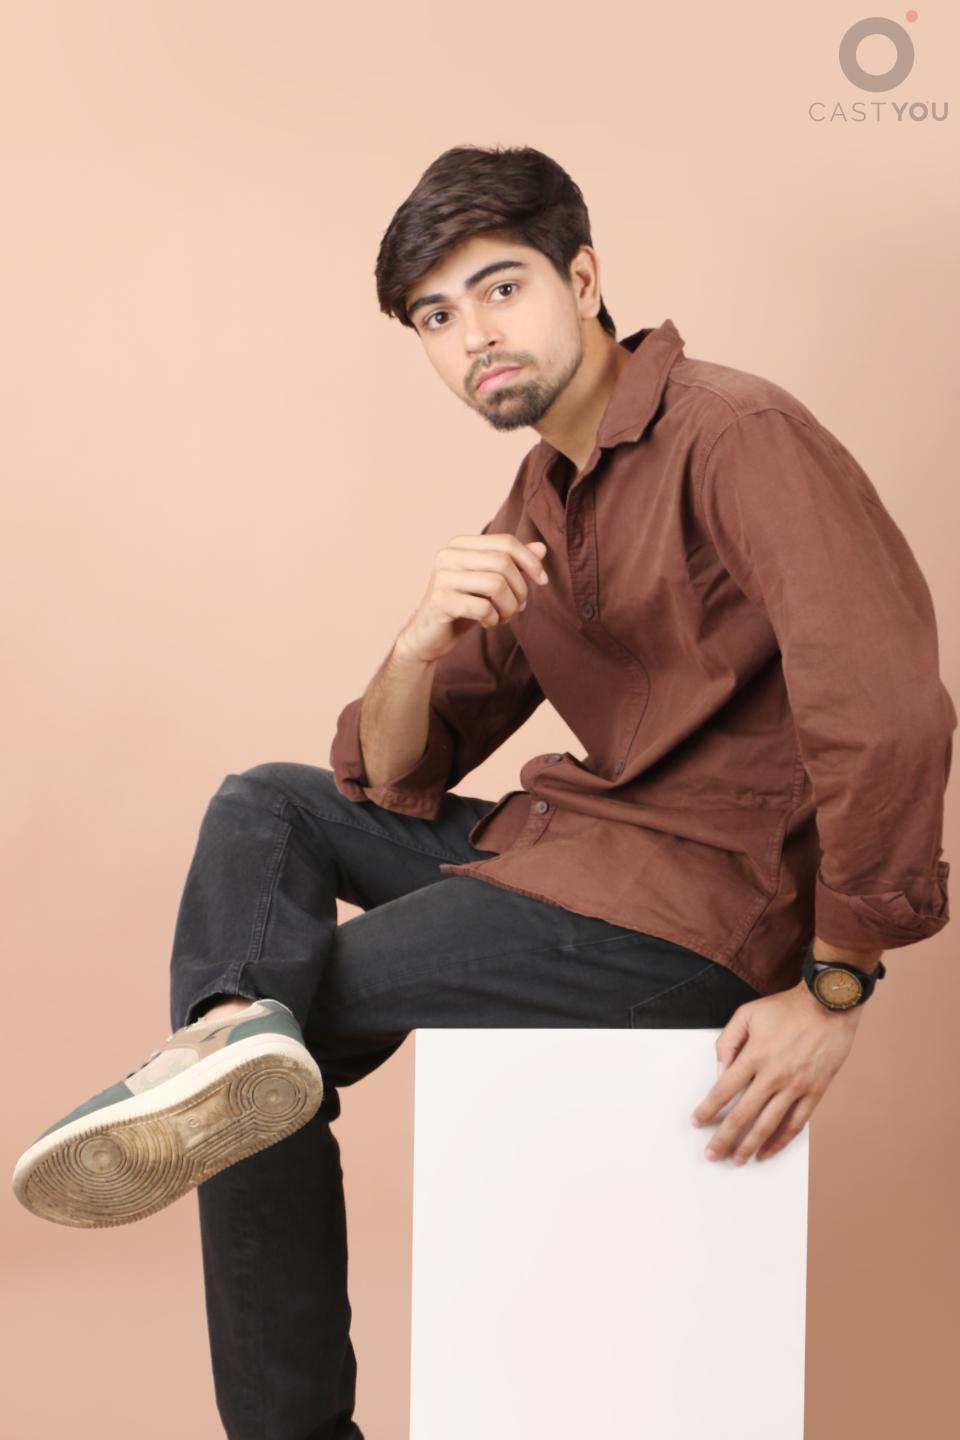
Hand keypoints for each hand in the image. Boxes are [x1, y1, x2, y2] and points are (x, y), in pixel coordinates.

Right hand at [399, 534, 548, 665]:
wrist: (429, 636)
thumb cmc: (463, 606)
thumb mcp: (490, 583)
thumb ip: (513, 564)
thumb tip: (541, 548)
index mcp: (460, 545)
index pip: (506, 542)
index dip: (530, 561)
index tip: (542, 581)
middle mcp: (448, 555)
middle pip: (503, 562)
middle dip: (520, 588)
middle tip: (518, 607)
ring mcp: (442, 577)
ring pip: (496, 584)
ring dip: (509, 606)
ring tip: (504, 617)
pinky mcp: (440, 601)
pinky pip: (482, 607)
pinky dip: (493, 619)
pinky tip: (489, 623)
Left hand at [689, 980, 864, 1163]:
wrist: (829, 1004)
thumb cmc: (787, 1007)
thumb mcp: (747, 1014)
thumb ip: (727, 1042)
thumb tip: (720, 1072)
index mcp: (754, 1055)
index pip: (723, 1090)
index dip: (708, 1109)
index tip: (697, 1122)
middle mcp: (773, 1075)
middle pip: (743, 1115)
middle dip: (724, 1138)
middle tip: (711, 1154)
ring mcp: (796, 1086)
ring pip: (768, 1125)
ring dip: (750, 1146)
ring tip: (737, 1160)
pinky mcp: (815, 1092)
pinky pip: (796, 1124)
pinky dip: (780, 1141)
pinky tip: (768, 1152)